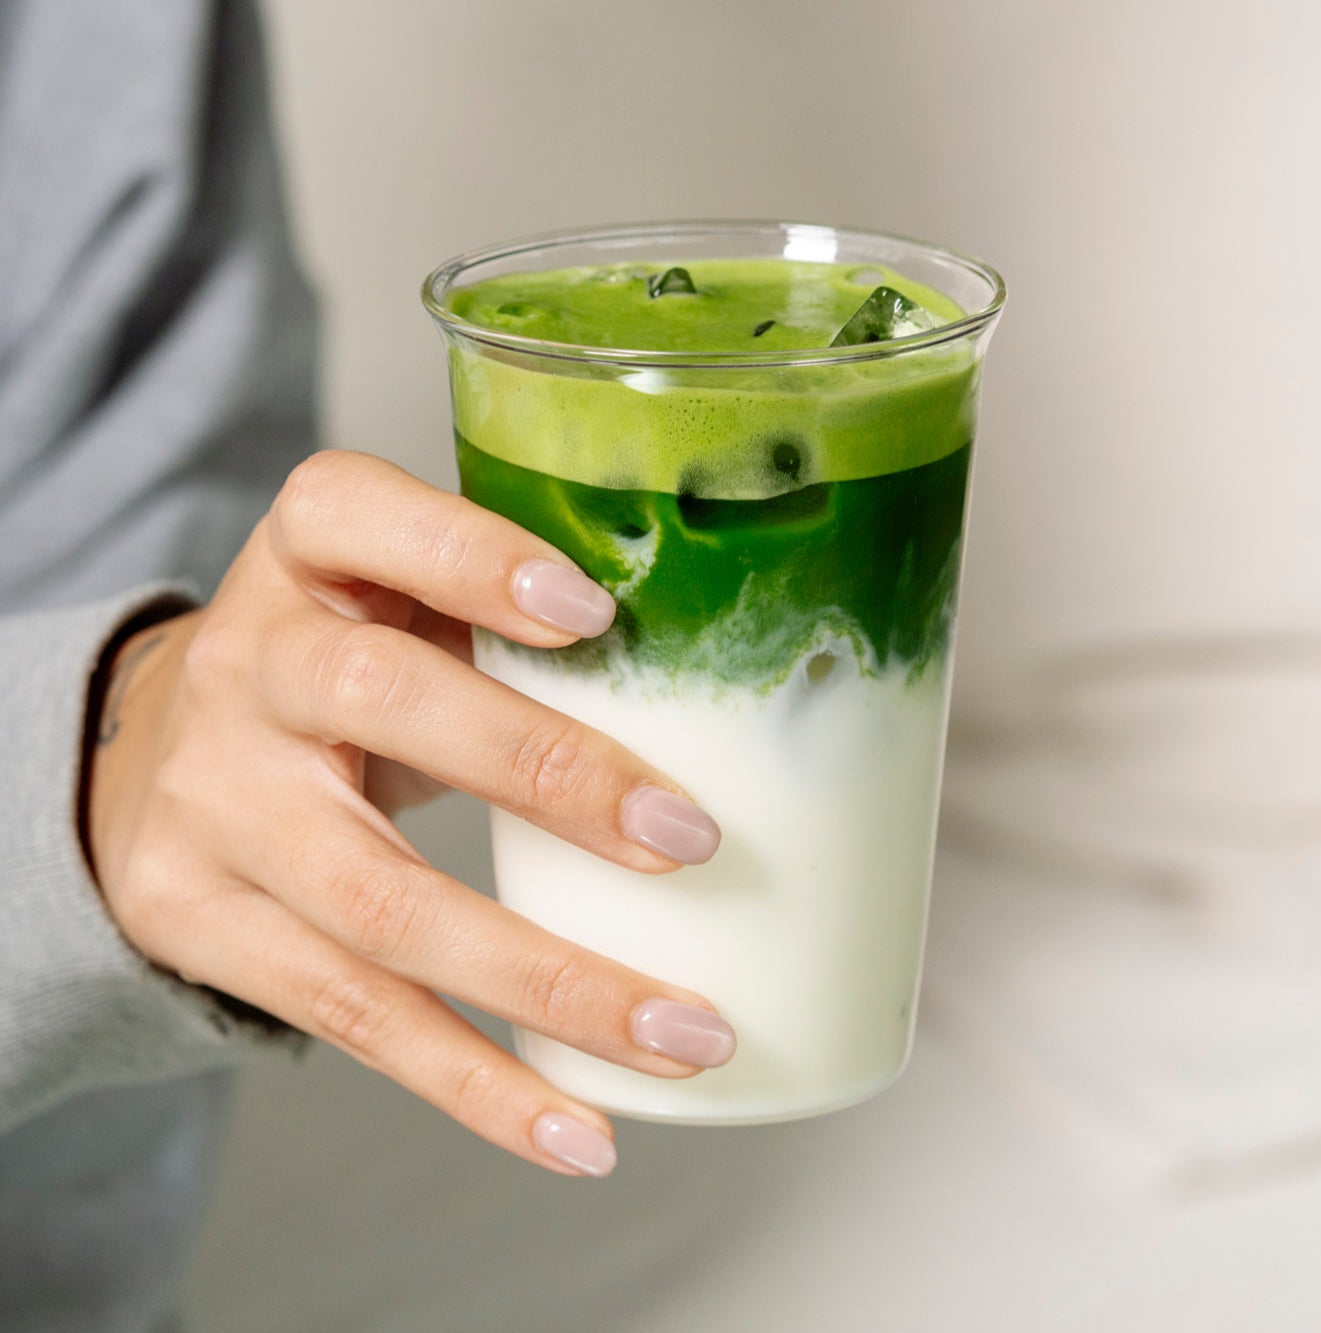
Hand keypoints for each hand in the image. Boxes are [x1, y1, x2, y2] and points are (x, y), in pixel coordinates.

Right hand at [86, 450, 732, 1176]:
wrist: (162, 752)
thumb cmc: (342, 659)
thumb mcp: (398, 597)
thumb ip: (508, 617)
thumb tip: (726, 690)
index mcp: (303, 553)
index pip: (354, 512)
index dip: (469, 558)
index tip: (596, 614)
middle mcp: (245, 667)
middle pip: (383, 705)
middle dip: (549, 774)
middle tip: (694, 840)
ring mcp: (214, 803)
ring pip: (382, 905)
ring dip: (551, 981)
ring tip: (687, 1034)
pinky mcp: (203, 923)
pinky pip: (355, 1018)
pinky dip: (480, 1083)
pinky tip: (580, 1128)